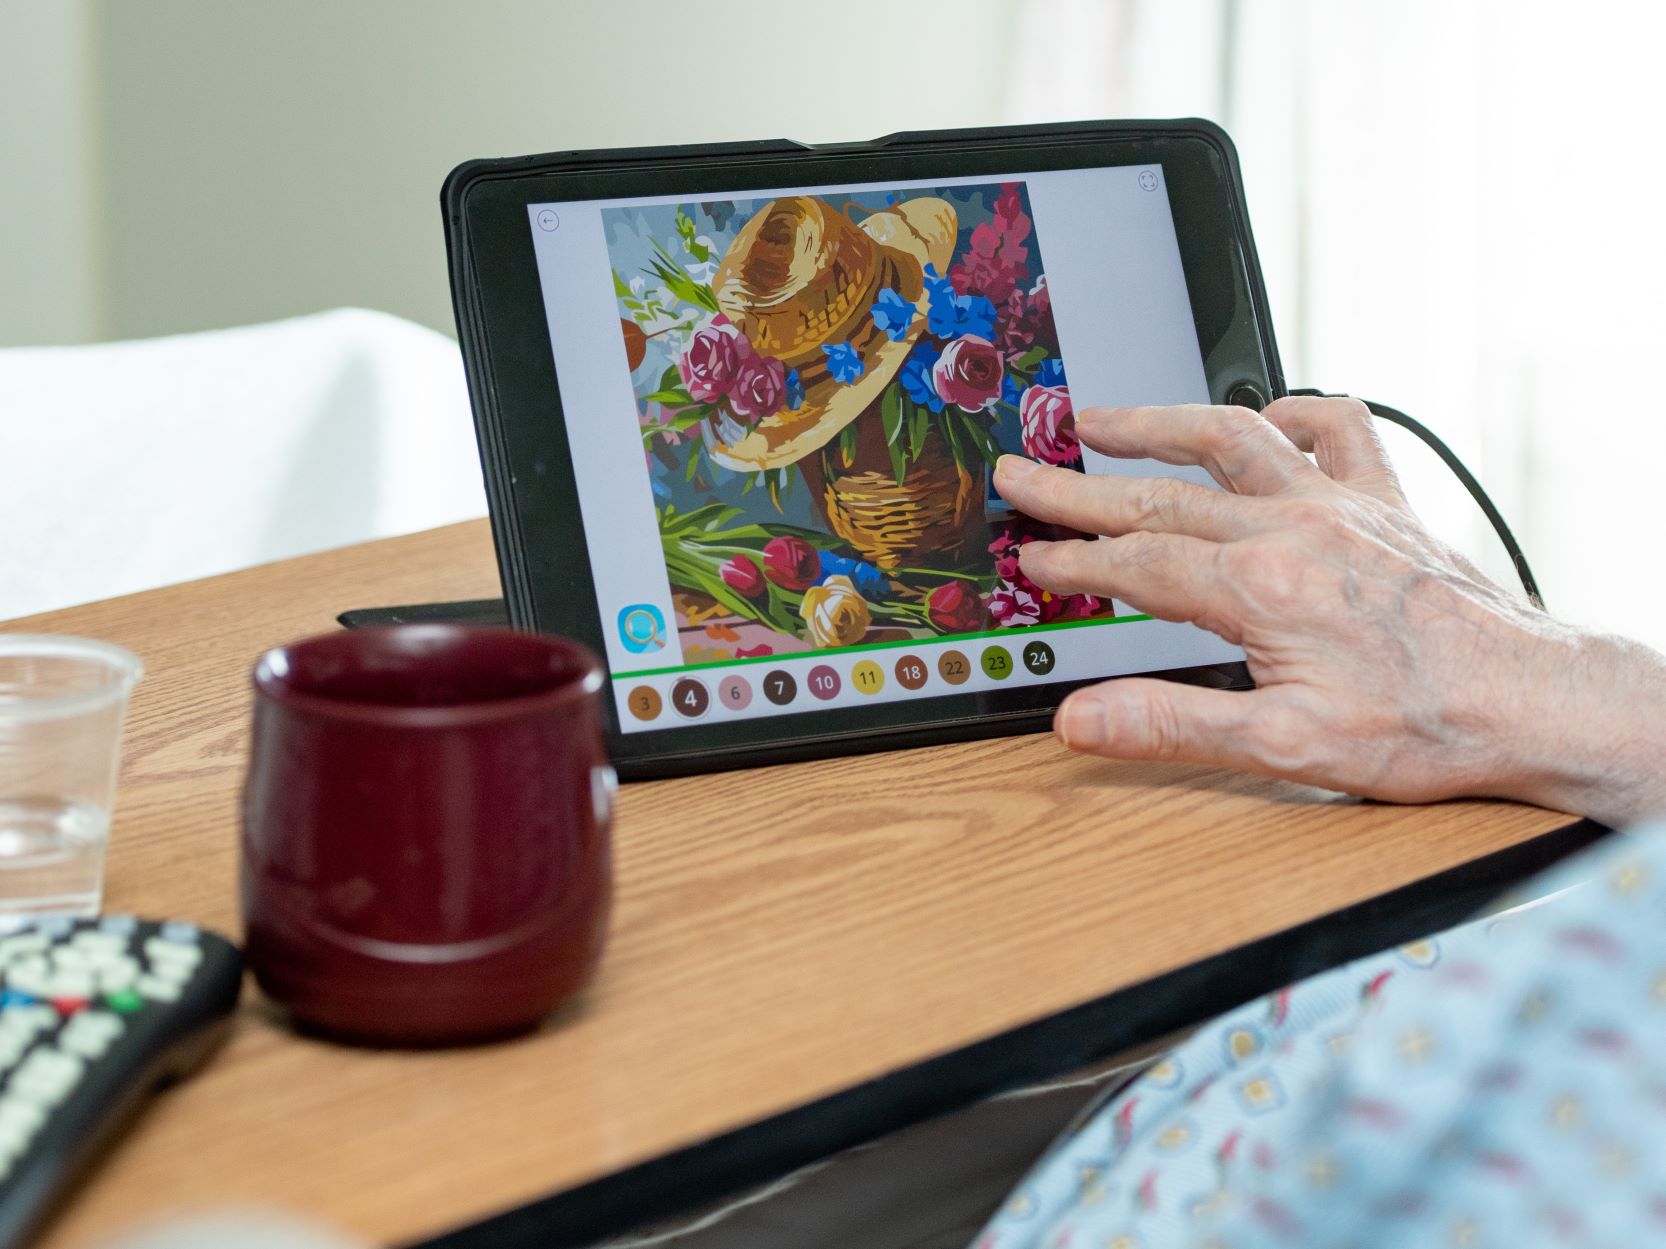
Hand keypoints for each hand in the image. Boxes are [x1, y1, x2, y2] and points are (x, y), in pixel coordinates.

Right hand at [992, 397, 1665, 825]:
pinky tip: (1268, 414)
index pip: (1137, 563)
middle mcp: (1297, 529)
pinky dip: (1297, 411)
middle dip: (1081, 486)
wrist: (1533, 703)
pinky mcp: (1386, 504)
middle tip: (1023, 470)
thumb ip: (1172, 726)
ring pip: (1233, 440)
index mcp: (1263, 588)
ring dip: (1160, 424)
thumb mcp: (1286, 747)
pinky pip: (1340, 430)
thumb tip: (1082, 721)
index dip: (1073, 558)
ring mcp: (1343, 507)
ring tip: (1103, 416)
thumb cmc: (1427, 726)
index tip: (1028, 553)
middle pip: (1163, 495)